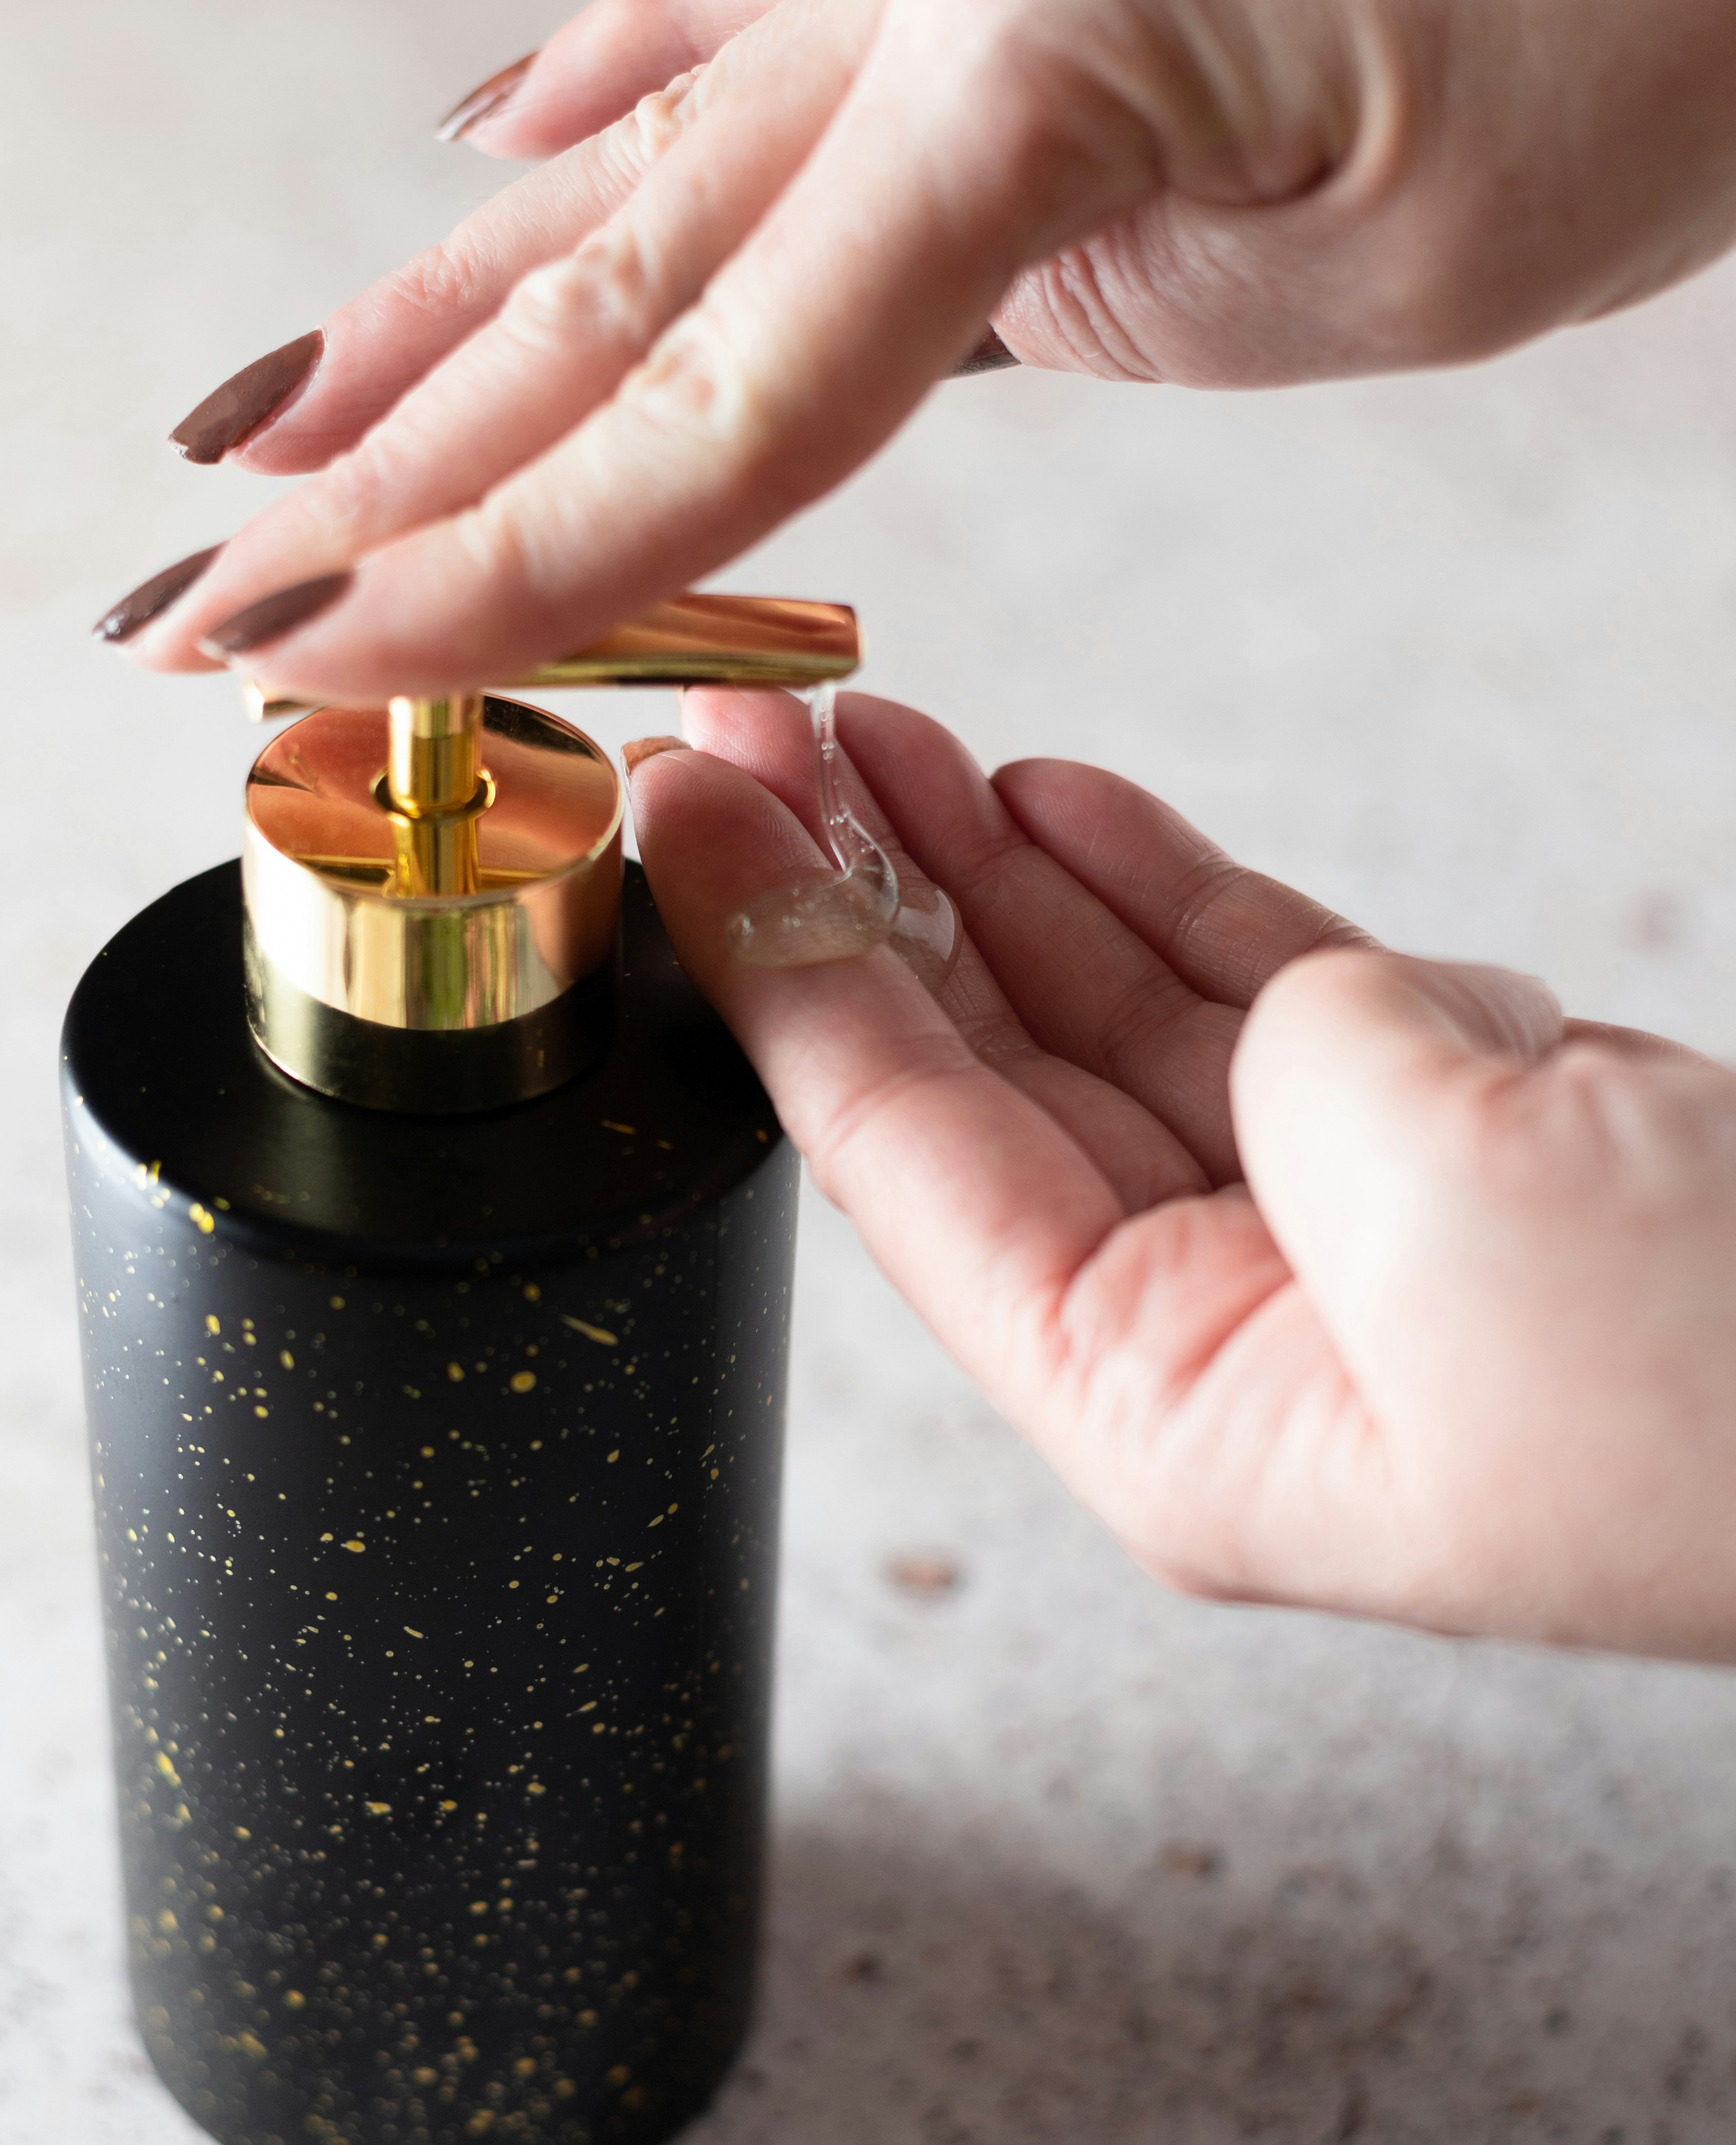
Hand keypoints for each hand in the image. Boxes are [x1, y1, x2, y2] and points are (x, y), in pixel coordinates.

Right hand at [110, 0, 1735, 698]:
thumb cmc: (1626, 16)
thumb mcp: (1350, 232)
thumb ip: (1045, 297)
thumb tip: (797, 392)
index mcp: (1009, 63)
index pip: (694, 386)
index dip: (484, 551)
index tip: (311, 663)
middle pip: (602, 291)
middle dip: (380, 475)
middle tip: (197, 605)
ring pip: (632, 179)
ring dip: (423, 318)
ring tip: (256, 428)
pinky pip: (751, 28)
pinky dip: (609, 92)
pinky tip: (488, 129)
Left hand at [629, 688, 1735, 1663]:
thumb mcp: (1466, 1210)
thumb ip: (1312, 1068)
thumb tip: (1292, 1002)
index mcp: (1174, 1409)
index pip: (901, 1164)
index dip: (774, 971)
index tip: (677, 822)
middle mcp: (1225, 1332)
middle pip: (976, 1084)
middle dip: (852, 904)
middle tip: (742, 738)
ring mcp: (1337, 1238)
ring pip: (1102, 1023)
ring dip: (983, 877)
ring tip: (863, 735)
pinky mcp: (1449, 1153)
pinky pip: (1252, 1001)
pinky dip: (1155, 893)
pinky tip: (1044, 806)